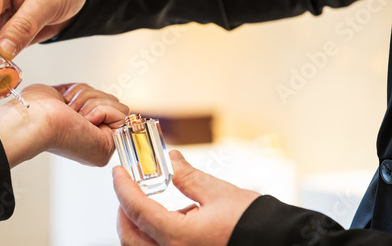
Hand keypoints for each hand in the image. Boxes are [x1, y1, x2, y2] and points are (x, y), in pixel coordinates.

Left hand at [0, 83, 128, 167]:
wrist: (33, 118)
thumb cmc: (36, 109)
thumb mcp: (62, 94)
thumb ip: (81, 96)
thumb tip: (94, 94)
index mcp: (82, 128)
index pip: (103, 101)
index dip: (88, 95)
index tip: (70, 102)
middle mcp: (94, 137)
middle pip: (112, 100)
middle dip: (90, 96)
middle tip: (72, 109)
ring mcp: (103, 143)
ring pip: (117, 104)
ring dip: (93, 102)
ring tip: (76, 115)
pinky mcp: (110, 145)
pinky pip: (121, 114)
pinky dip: (101, 110)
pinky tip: (84, 120)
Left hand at [113, 150, 259, 245]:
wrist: (279, 243)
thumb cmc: (253, 222)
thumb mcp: (217, 192)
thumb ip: (187, 176)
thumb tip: (170, 159)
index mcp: (179, 238)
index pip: (137, 210)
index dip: (123, 188)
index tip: (118, 172)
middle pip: (130, 236)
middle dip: (124, 210)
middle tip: (128, 187)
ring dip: (136, 224)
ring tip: (146, 201)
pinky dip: (152, 234)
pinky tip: (168, 218)